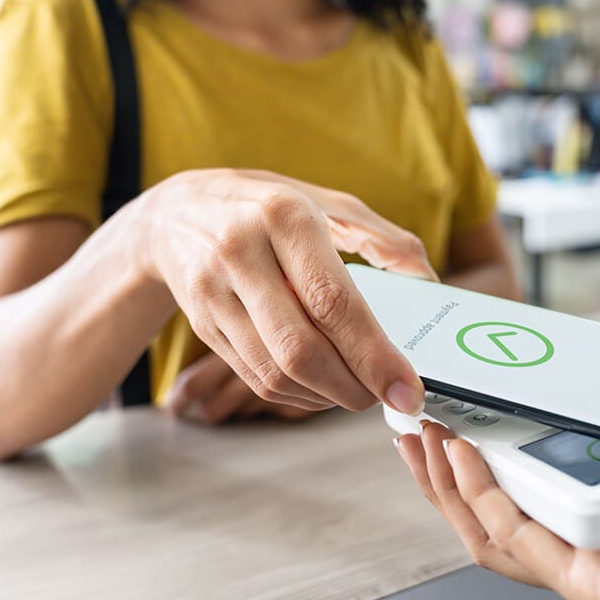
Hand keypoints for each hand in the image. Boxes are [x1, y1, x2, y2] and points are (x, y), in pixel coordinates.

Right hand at [118, 169, 433, 413]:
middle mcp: (241, 253)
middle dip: (353, 387)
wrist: (172, 215)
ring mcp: (214, 292)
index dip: (374, 354)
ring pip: (275, 372)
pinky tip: (321, 388)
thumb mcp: (323, 201)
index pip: (333, 301)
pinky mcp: (203, 324)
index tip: (408, 388)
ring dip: (325, 396)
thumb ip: (380, 236)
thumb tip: (427, 282)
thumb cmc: (264, 207)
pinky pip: (254, 377)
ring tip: (358, 392)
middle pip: (300, 348)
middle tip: (387, 398)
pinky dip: (296, 395)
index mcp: (282, 216)